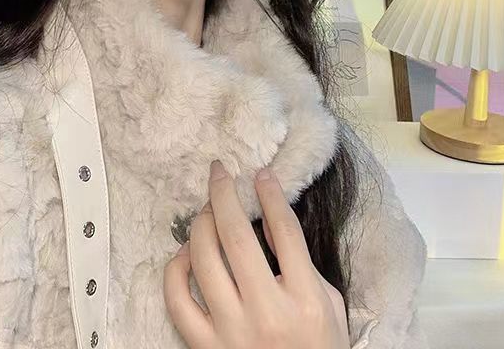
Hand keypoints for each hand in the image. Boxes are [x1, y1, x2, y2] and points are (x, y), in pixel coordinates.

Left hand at [163, 161, 349, 348]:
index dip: (270, 195)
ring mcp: (233, 332)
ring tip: (206, 211)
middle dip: (223, 194)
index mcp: (305, 302)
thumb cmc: (318, 348)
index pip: (285, 232)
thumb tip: (269, 218)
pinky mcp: (207, 348)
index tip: (260, 174)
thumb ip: (302, 263)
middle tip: (219, 172)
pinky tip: (185, 254)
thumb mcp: (328, 306)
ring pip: (203, 259)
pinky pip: (177, 300)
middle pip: (236, 236)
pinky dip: (175, 269)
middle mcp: (267, 314)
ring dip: (200, 225)